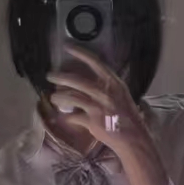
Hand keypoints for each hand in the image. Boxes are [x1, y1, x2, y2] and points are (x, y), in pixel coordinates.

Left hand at [47, 44, 166, 184]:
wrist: (133, 138)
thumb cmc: (127, 116)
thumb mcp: (120, 96)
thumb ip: (105, 88)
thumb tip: (85, 84)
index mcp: (114, 83)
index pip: (95, 62)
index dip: (80, 53)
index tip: (67, 46)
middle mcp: (105, 92)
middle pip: (77, 80)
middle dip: (60, 76)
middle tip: (50, 75)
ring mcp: (98, 106)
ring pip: (71, 97)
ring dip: (59, 97)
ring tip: (53, 97)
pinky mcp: (92, 121)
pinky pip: (73, 117)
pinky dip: (68, 117)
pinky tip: (65, 117)